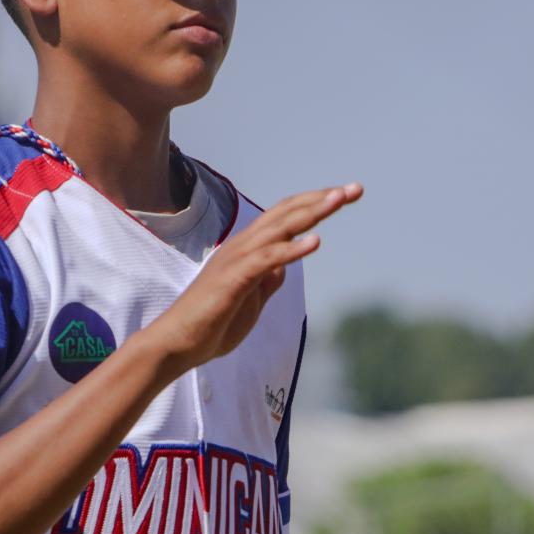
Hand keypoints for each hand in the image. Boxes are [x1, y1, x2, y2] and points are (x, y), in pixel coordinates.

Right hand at [143, 184, 361, 373]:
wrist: (178, 344)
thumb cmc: (212, 325)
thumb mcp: (252, 300)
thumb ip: (268, 279)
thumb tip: (285, 264)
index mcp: (248, 250)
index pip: (286, 216)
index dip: (316, 204)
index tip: (346, 195)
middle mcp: (242, 247)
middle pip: (287, 212)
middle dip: (322, 198)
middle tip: (355, 189)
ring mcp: (236, 260)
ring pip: (279, 227)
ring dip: (311, 212)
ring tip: (339, 199)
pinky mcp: (233, 278)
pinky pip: (267, 258)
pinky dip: (292, 248)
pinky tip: (316, 242)